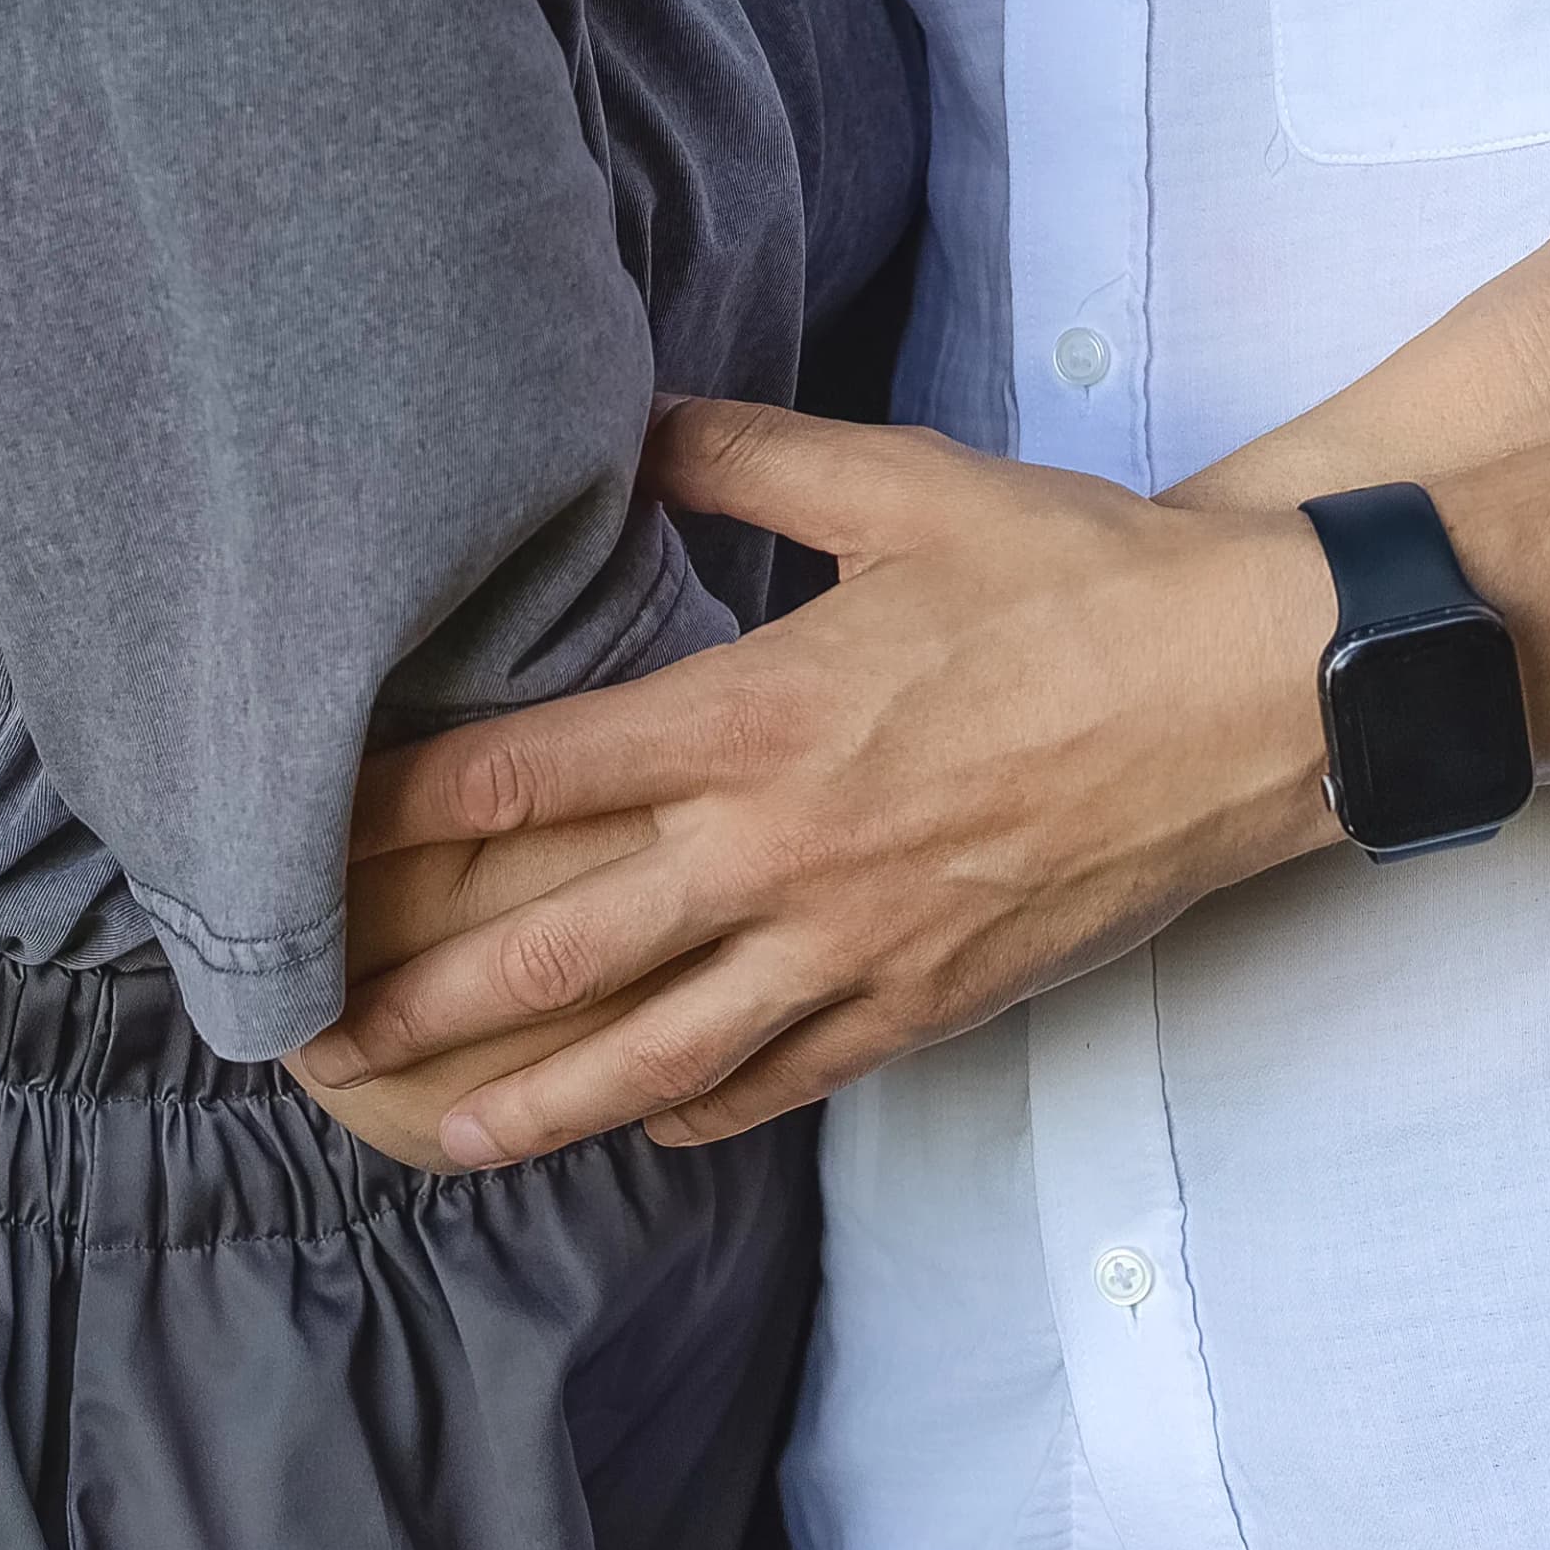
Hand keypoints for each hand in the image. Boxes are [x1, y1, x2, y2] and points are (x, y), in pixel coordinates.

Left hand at [307, 407, 1333, 1169]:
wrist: (1245, 690)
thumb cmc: (1073, 577)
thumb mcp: (899, 484)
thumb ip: (743, 454)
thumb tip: (628, 418)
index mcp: (759, 715)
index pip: (531, 776)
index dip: (400, 812)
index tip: (304, 834)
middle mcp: (784, 852)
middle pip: (562, 948)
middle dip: (424, 999)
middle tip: (310, 1036)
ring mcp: (855, 946)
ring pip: (660, 1054)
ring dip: (536, 1100)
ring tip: (439, 1131)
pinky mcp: (926, 1000)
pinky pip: (783, 1078)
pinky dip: (697, 1112)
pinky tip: (646, 1125)